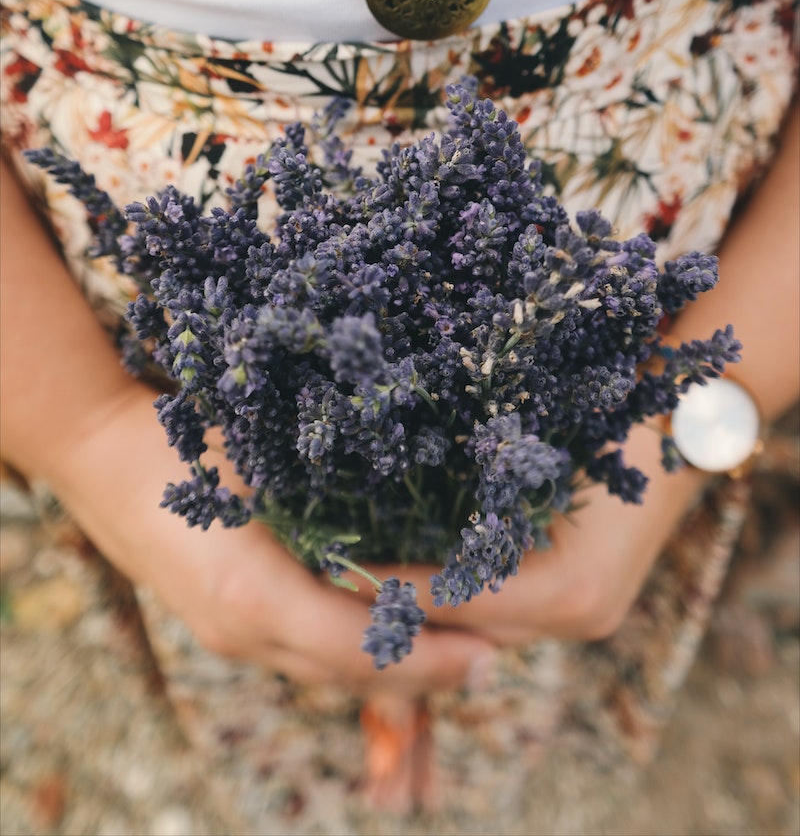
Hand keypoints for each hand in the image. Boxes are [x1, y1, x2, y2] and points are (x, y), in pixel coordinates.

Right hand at [50, 379, 494, 692]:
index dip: (430, 654)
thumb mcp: (263, 449)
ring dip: (389, 669)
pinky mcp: (220, 628)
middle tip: (490, 657)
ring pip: (325, 671)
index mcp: (255, 592)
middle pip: (350, 673)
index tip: (490, 648)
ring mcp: (226, 637)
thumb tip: (425, 475)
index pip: (362, 646)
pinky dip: (350, 656)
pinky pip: (299, 656)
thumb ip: (333, 479)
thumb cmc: (182, 440)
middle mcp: (241, 632)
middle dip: (423, 671)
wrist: (98, 457)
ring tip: (452, 650)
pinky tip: (388, 633)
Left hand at [352, 420, 704, 645]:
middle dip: (401, 607)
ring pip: (483, 627)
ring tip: (361, 576)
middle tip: (335, 577)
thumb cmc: (608, 420)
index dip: (391, 587)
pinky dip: (463, 595)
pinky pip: (506, 612)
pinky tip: (416, 569)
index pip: (455, 601)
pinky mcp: (585, 606)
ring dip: (429, 605)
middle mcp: (579, 619)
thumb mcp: (538, 447)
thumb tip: (391, 497)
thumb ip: (477, 488)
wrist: (682, 426)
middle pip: (466, 630)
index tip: (334, 569)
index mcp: (568, 589)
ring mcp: (586, 619)